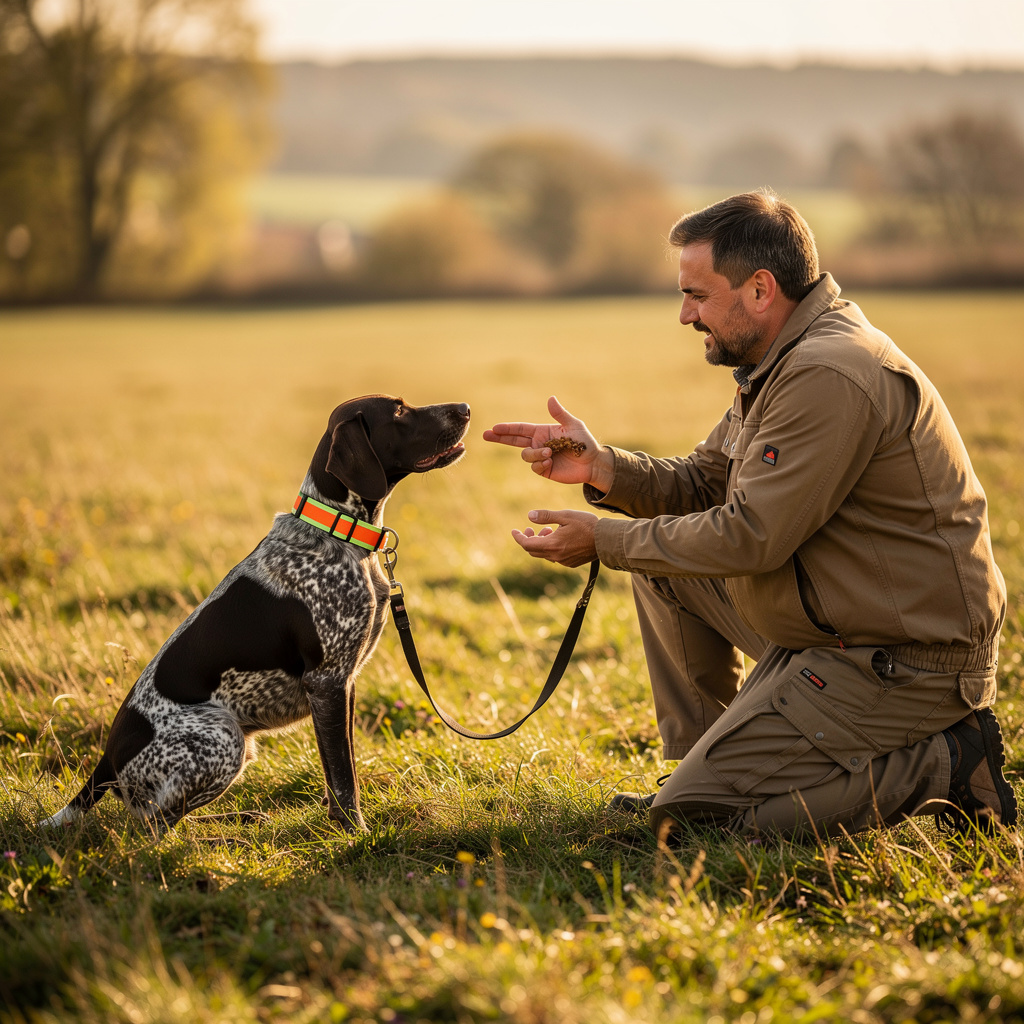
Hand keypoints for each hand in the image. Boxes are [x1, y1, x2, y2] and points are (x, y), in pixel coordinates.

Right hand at [483, 396, 613, 491]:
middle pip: (514, 441)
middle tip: (485, 435)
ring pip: (526, 455)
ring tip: (550, 453)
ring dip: (535, 453)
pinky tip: (550, 461)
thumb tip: (550, 398)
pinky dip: (540, 463)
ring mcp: (540, 457)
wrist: (593, 463)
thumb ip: (560, 414)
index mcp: (542, 431)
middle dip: (500, 438)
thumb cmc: (585, 442)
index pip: (520, 429)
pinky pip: (534, 467)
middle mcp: (539, 443)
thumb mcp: (574, 425)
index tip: (494, 428)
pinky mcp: (544, 469)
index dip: (507, 428)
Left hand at [511, 509, 598, 567]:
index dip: (518, 537)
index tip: (513, 531)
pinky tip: (559, 537)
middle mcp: (555, 556)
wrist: (606, 539)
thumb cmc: (587, 524)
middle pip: (533, 551)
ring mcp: (563, 562)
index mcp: (552, 545)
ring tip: (549, 530)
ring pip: (544, 554)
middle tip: (532, 528)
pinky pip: (555, 557)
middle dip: (529, 539)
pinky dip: (551, 548)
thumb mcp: (565, 515)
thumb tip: (529, 516)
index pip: (526, 544)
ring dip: (542, 543)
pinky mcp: (571, 563)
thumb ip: (546, 516)